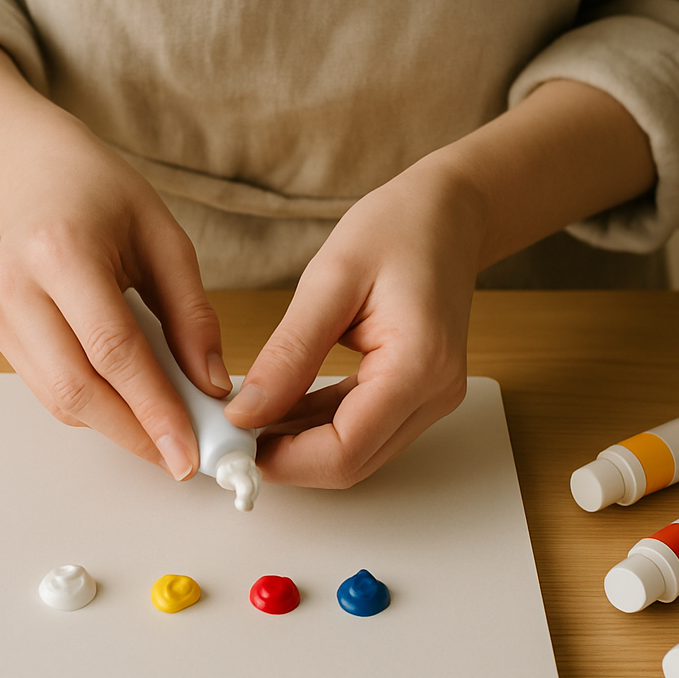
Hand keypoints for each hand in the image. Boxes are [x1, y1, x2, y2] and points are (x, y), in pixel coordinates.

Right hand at [0, 115, 232, 477]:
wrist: (38, 176)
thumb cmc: (106, 198)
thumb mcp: (166, 241)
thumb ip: (191, 315)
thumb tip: (211, 386)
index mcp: (61, 251)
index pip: (112, 350)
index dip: (153, 409)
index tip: (188, 452)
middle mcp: (18, 286)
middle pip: (77, 388)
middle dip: (135, 434)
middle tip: (181, 460)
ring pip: (59, 399)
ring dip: (117, 428)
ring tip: (166, 437)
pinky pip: (49, 390)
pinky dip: (95, 409)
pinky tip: (130, 408)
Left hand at [224, 154, 482, 487]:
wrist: (447, 213)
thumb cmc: (397, 229)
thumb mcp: (329, 281)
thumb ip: (288, 355)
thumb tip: (246, 414)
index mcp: (418, 365)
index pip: (345, 449)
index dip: (285, 460)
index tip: (234, 444)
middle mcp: (433, 393)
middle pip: (351, 463)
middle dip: (287, 458)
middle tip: (231, 433)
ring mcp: (430, 398)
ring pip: (356, 453)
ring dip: (298, 444)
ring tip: (247, 416)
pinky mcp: (417, 393)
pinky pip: (362, 427)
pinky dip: (317, 424)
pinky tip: (279, 404)